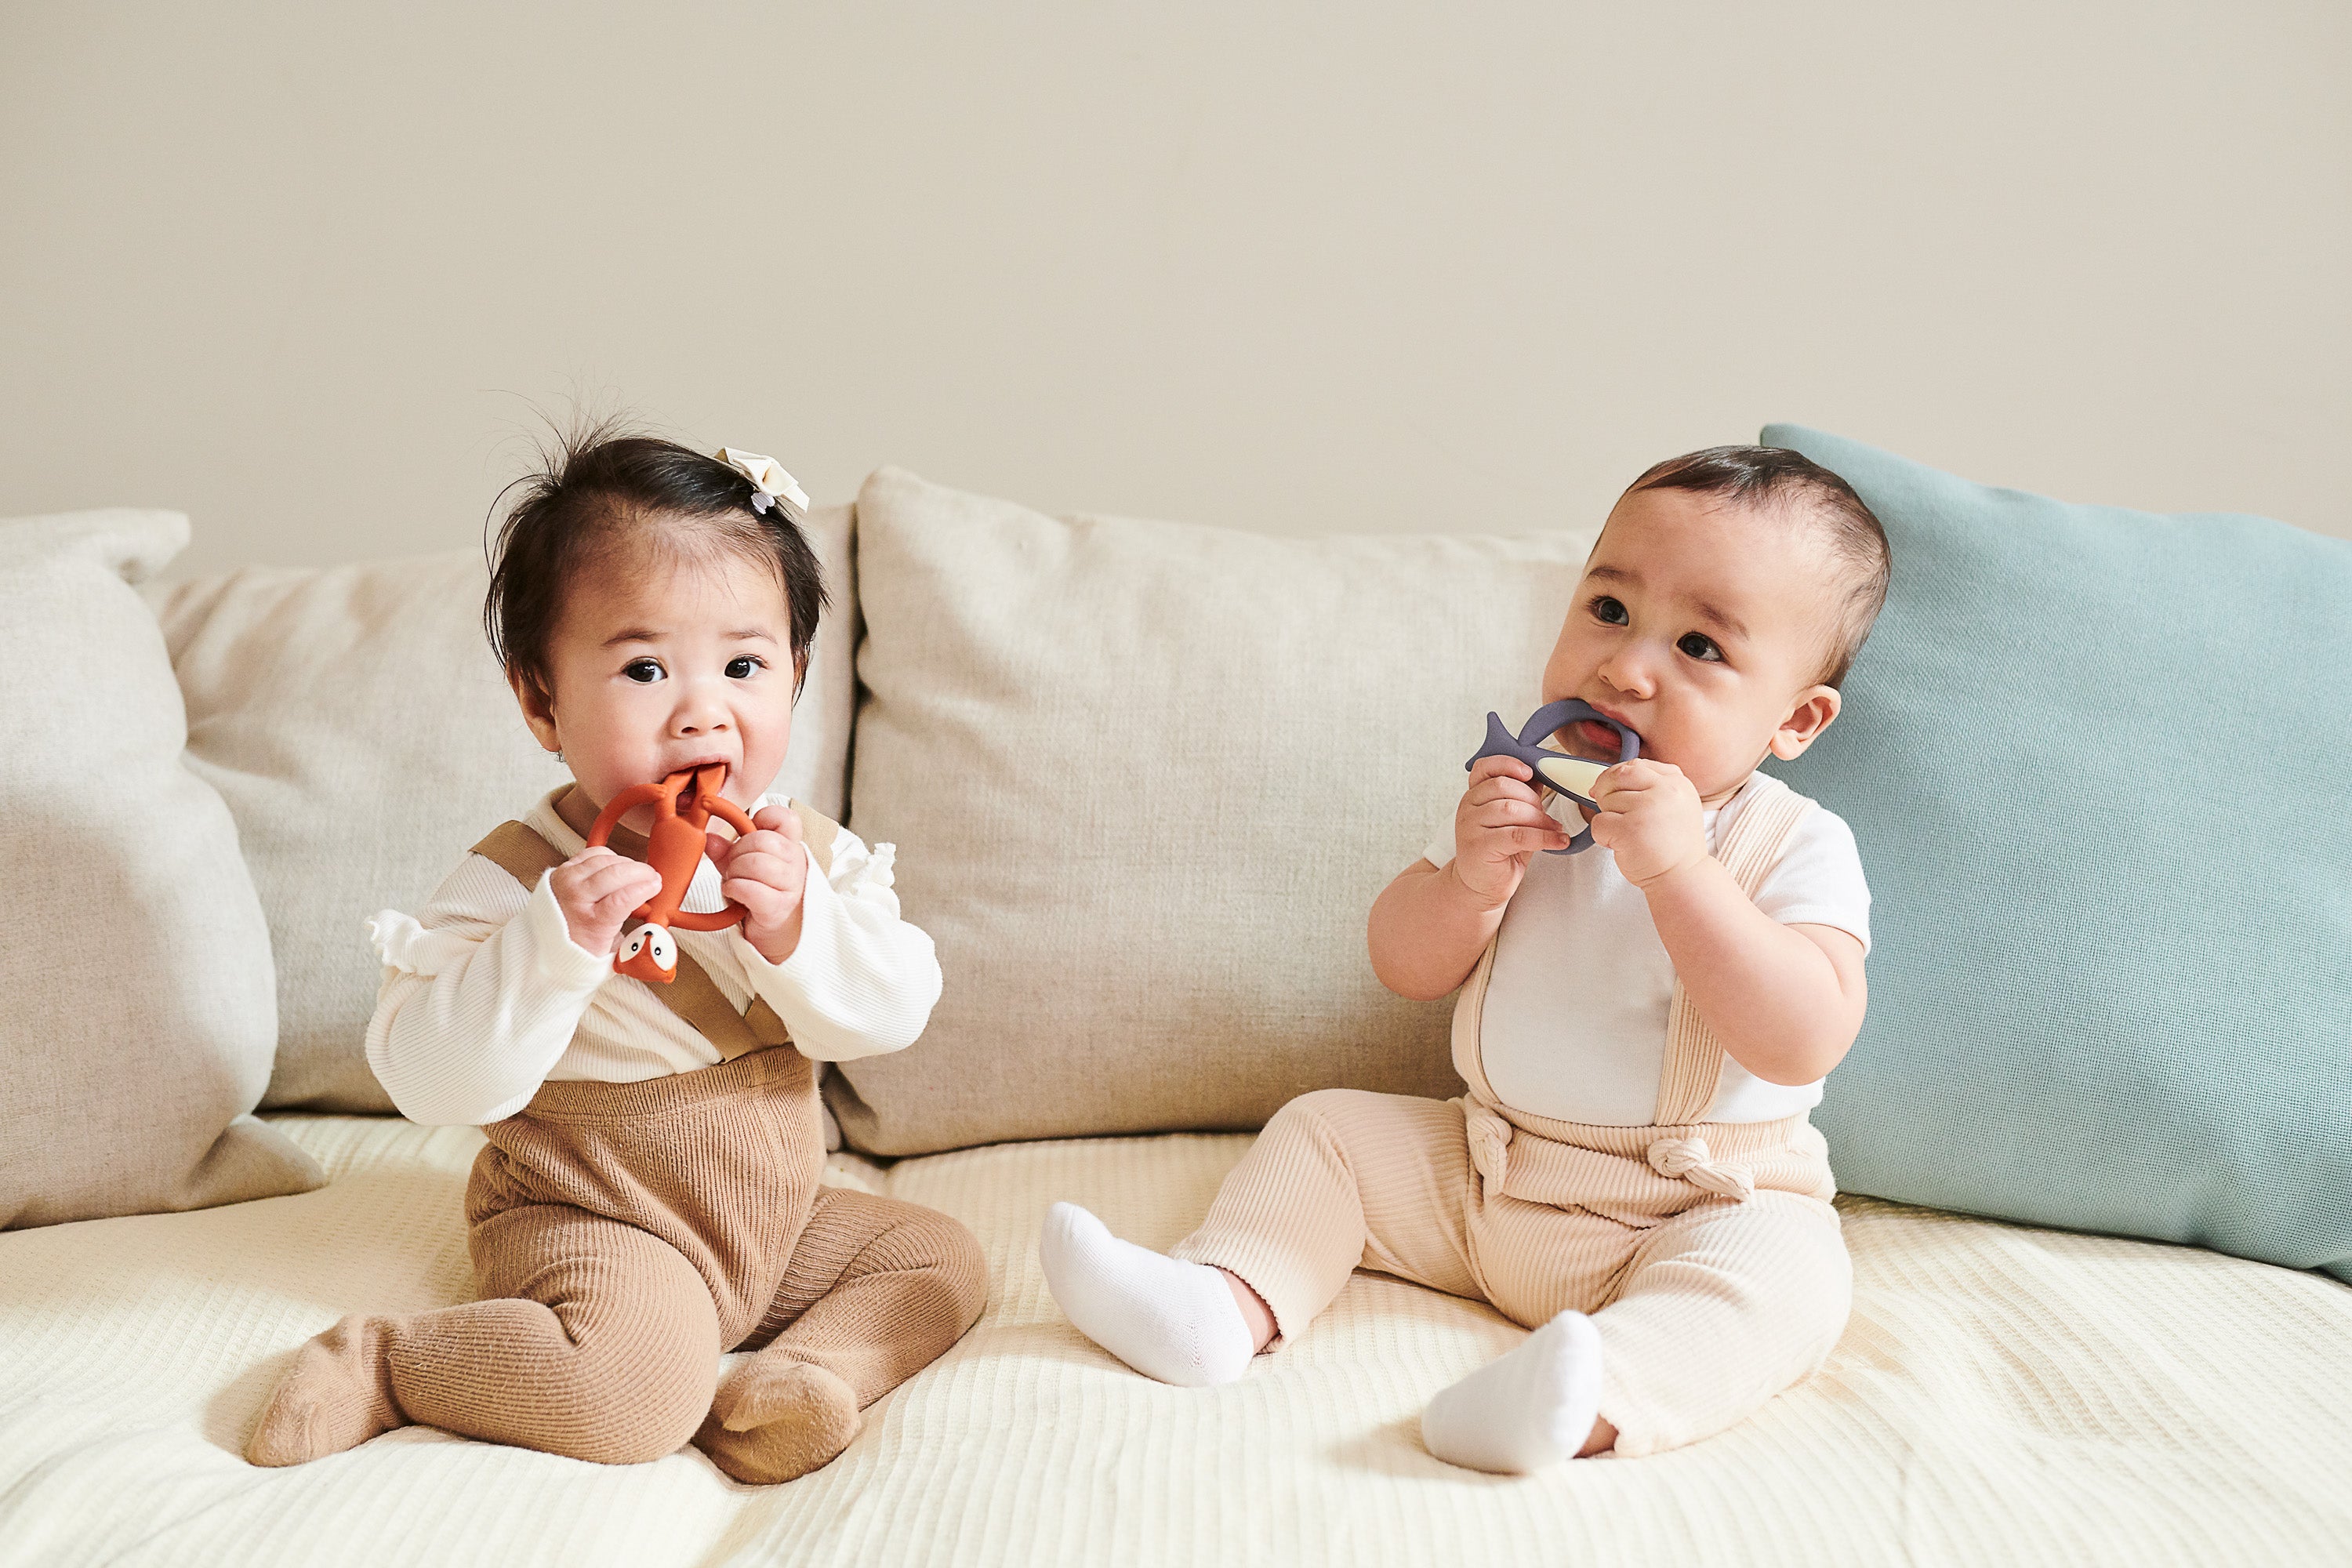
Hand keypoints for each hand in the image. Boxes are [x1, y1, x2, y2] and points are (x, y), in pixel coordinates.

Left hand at [550, 847, 662, 957]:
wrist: (544, 944)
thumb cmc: (578, 948)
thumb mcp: (610, 952)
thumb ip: (632, 938)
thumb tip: (653, 923)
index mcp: (590, 922)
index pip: (622, 899)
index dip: (644, 888)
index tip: (656, 885)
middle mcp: (576, 897)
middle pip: (615, 873)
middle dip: (641, 871)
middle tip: (652, 877)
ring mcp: (568, 880)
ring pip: (605, 859)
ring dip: (627, 863)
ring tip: (638, 873)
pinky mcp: (564, 870)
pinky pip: (592, 853)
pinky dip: (609, 856)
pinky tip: (617, 866)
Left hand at [711, 806, 809, 963]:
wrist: (776, 933)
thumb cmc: (761, 894)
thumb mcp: (743, 867)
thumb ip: (727, 851)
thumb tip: (709, 839)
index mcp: (790, 846)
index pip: (787, 818)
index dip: (764, 818)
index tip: (750, 831)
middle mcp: (795, 863)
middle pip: (762, 840)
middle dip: (738, 852)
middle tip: (733, 867)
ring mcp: (790, 885)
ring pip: (756, 863)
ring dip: (735, 872)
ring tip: (733, 881)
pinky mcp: (778, 907)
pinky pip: (751, 889)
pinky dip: (734, 889)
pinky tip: (734, 893)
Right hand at [1448, 755, 1574, 909]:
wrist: (1482, 887)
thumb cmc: (1500, 850)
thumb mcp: (1513, 819)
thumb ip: (1522, 797)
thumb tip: (1544, 776)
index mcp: (1474, 795)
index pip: (1484, 768)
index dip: (1507, 764)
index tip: (1530, 773)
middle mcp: (1467, 807)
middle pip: (1503, 787)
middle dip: (1533, 799)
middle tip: (1548, 816)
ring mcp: (1469, 826)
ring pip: (1511, 809)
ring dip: (1540, 819)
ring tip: (1555, 830)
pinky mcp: (1479, 847)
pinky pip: (1517, 835)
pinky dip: (1543, 837)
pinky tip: (1558, 841)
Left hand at [1588, 758, 1706, 888]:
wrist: (1683, 878)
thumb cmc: (1672, 846)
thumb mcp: (1674, 806)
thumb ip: (1650, 787)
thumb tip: (1604, 781)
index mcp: (1677, 782)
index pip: (1636, 765)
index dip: (1618, 777)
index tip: (1615, 792)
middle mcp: (1665, 791)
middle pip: (1619, 775)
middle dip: (1606, 789)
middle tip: (1610, 810)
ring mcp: (1648, 809)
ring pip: (1606, 800)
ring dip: (1609, 819)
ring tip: (1628, 835)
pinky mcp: (1630, 829)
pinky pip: (1598, 823)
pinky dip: (1602, 836)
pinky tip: (1620, 845)